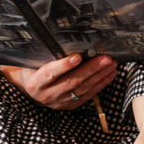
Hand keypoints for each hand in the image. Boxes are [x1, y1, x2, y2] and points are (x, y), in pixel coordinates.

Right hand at [0, 54, 115, 110]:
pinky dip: (101, 83)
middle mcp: (47, 95)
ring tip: (111, 64)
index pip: (50, 74)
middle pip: (72, 81)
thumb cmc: (34, 70)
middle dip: (91, 69)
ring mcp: (60, 102)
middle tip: (105, 58)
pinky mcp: (71, 105)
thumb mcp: (33, 62)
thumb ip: (46, 55)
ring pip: (83, 89)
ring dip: (100, 76)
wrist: (32, 89)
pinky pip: (88, 95)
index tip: (77, 56)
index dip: (64, 66)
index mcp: (35, 83)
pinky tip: (110, 74)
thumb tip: (62, 37)